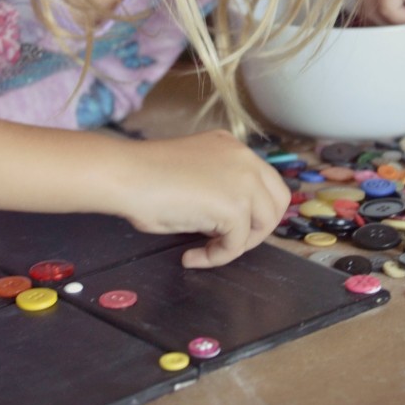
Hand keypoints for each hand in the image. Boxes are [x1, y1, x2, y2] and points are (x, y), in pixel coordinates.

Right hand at [114, 130, 290, 268]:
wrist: (127, 176)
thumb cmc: (144, 177)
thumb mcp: (194, 173)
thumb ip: (218, 186)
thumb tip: (227, 220)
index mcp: (233, 147)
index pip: (265, 182)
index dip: (253, 209)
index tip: (227, 226)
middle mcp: (245, 158)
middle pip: (277, 201)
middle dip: (257, 228)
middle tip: (226, 242)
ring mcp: (244, 181)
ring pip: (263, 225)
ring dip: (236, 244)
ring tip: (205, 249)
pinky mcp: (236, 207)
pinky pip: (236, 244)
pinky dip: (215, 257)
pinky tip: (191, 256)